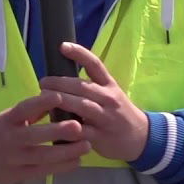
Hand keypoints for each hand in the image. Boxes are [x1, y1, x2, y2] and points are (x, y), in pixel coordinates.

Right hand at [0, 91, 91, 183]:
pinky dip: (62, 167)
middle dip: (58, 131)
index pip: (24, 109)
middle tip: (79, 127)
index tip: (60, 96)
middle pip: (35, 135)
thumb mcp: (7, 117)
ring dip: (67, 151)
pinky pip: (44, 171)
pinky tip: (77, 161)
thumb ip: (30, 112)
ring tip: (87, 146)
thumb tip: (56, 100)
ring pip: (44, 156)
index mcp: (7, 120)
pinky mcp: (21, 175)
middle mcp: (11, 139)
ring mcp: (16, 159)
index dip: (41, 103)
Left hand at [39, 42, 148, 161]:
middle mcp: (108, 99)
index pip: (95, 64)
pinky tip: (53, 125)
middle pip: (83, 86)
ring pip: (82, 106)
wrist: (141, 137)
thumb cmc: (118, 112)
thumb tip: (61, 74)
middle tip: (43, 82)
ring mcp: (105, 117)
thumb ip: (91, 85)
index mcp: (109, 85)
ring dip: (61, 100)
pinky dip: (66, 127)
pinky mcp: (100, 136)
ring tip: (43, 97)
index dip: (79, 53)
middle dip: (60, 83)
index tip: (62, 46)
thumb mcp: (111, 94)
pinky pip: (81, 131)